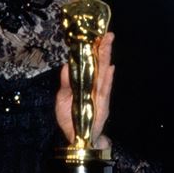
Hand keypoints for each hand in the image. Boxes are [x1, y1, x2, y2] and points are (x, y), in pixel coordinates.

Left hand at [55, 32, 114, 147]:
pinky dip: (108, 79)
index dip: (93, 50)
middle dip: (103, 49)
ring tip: (108, 43)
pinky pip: (105, 89)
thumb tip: (66, 65)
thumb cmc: (70, 118)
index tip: (94, 36)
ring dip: (106, 58)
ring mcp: (99, 95)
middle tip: (106, 34)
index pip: (90, 64)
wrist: (77, 139)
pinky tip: (110, 67)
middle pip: (99, 64)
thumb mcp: (62, 98)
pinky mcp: (103, 105)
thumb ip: (66, 83)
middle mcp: (94, 86)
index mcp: (85, 83)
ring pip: (103, 73)